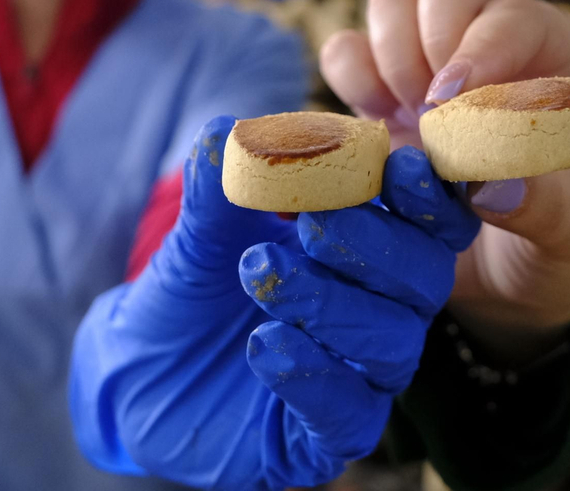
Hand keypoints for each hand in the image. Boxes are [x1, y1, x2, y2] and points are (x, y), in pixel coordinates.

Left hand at [70, 116, 478, 490]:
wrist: (139, 372)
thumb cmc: (194, 290)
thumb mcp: (201, 233)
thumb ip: (220, 186)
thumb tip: (227, 131)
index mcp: (372, 250)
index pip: (430, 221)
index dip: (427, 194)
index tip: (398, 165)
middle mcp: (381, 313)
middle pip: (425, 278)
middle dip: (375, 244)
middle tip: (314, 224)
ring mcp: (360, 378)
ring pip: (394, 343)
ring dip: (333, 303)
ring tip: (262, 276)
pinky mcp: (328, 437)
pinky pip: (350, 413)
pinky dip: (314, 374)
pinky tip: (266, 344)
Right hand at [319, 0, 569, 362]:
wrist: (507, 285)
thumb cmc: (552, 244)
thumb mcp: (567, 234)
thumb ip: (541, 202)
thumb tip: (489, 180)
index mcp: (553, 57)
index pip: (514, 13)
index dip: (480, 49)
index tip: (450, 107)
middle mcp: (487, 43)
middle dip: (430, 30)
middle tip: (431, 104)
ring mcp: (427, 64)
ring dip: (389, 57)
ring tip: (409, 123)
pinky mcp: (375, 96)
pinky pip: (344, 50)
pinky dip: (347, 85)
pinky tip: (375, 135)